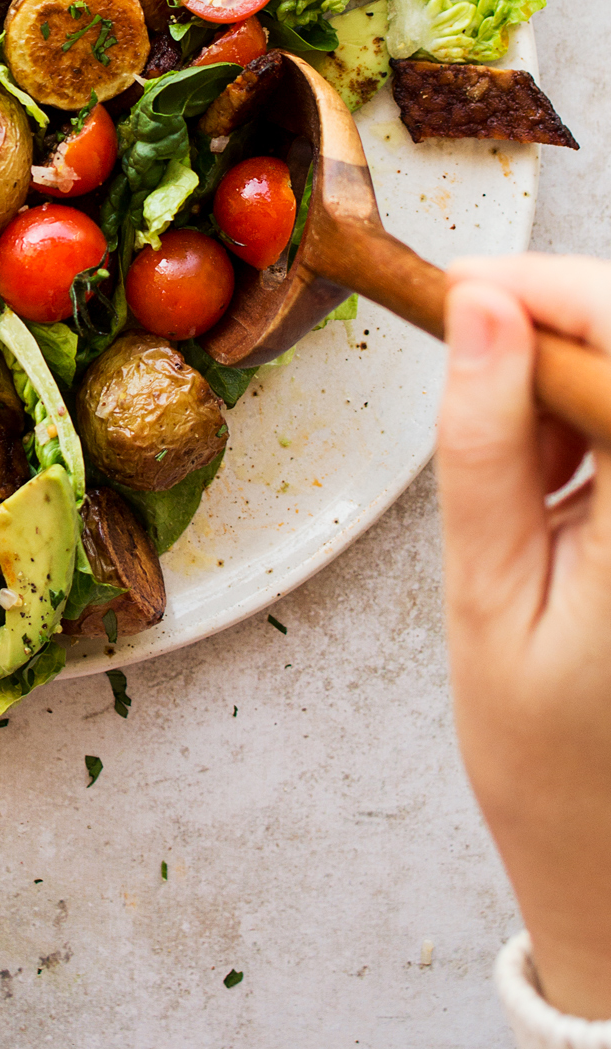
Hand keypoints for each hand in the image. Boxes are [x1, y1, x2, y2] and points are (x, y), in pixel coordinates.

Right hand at [438, 256, 610, 1019]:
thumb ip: (483, 447)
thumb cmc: (548, 760)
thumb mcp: (489, 596)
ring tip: (513, 467)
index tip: (458, 291)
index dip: (550, 289)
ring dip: (571, 379)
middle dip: (554, 327)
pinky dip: (591, 424)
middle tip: (465, 362)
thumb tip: (480, 311)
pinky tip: (557, 481)